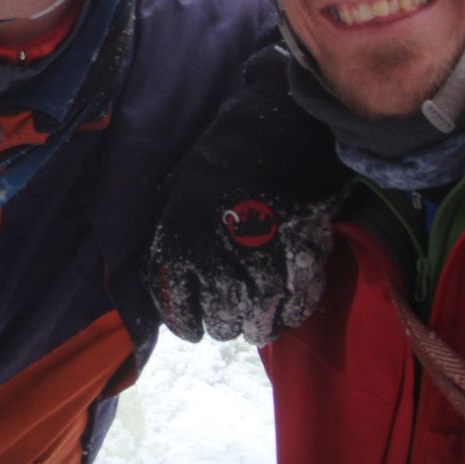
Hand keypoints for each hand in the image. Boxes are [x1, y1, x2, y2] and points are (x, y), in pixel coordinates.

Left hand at [147, 41, 348, 345]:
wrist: (276, 137)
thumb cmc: (221, 155)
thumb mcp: (179, 189)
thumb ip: (172, 231)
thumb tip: (163, 260)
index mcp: (181, 252)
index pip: (178, 315)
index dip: (185, 323)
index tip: (192, 323)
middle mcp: (218, 272)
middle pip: (220, 327)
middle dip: (222, 321)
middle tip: (229, 307)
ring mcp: (262, 275)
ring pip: (259, 327)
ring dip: (258, 321)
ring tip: (259, 310)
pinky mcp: (301, 270)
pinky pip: (296, 309)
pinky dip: (291, 309)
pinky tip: (286, 301)